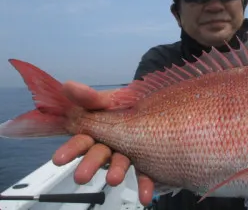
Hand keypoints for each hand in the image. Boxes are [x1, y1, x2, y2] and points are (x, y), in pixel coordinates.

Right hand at [51, 81, 154, 205]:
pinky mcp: (145, 162)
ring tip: (113, 179)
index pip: (80, 140)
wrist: (154, 105)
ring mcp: (127, 153)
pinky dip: (144, 185)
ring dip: (115, 172)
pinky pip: (145, 174)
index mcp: (97, 129)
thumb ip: (88, 96)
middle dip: (89, 165)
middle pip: (98, 154)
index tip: (59, 159)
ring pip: (120, 163)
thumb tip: (67, 86)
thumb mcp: (106, 99)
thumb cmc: (125, 104)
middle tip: (81, 177)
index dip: (70, 149)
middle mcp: (110, 144)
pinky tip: (145, 196)